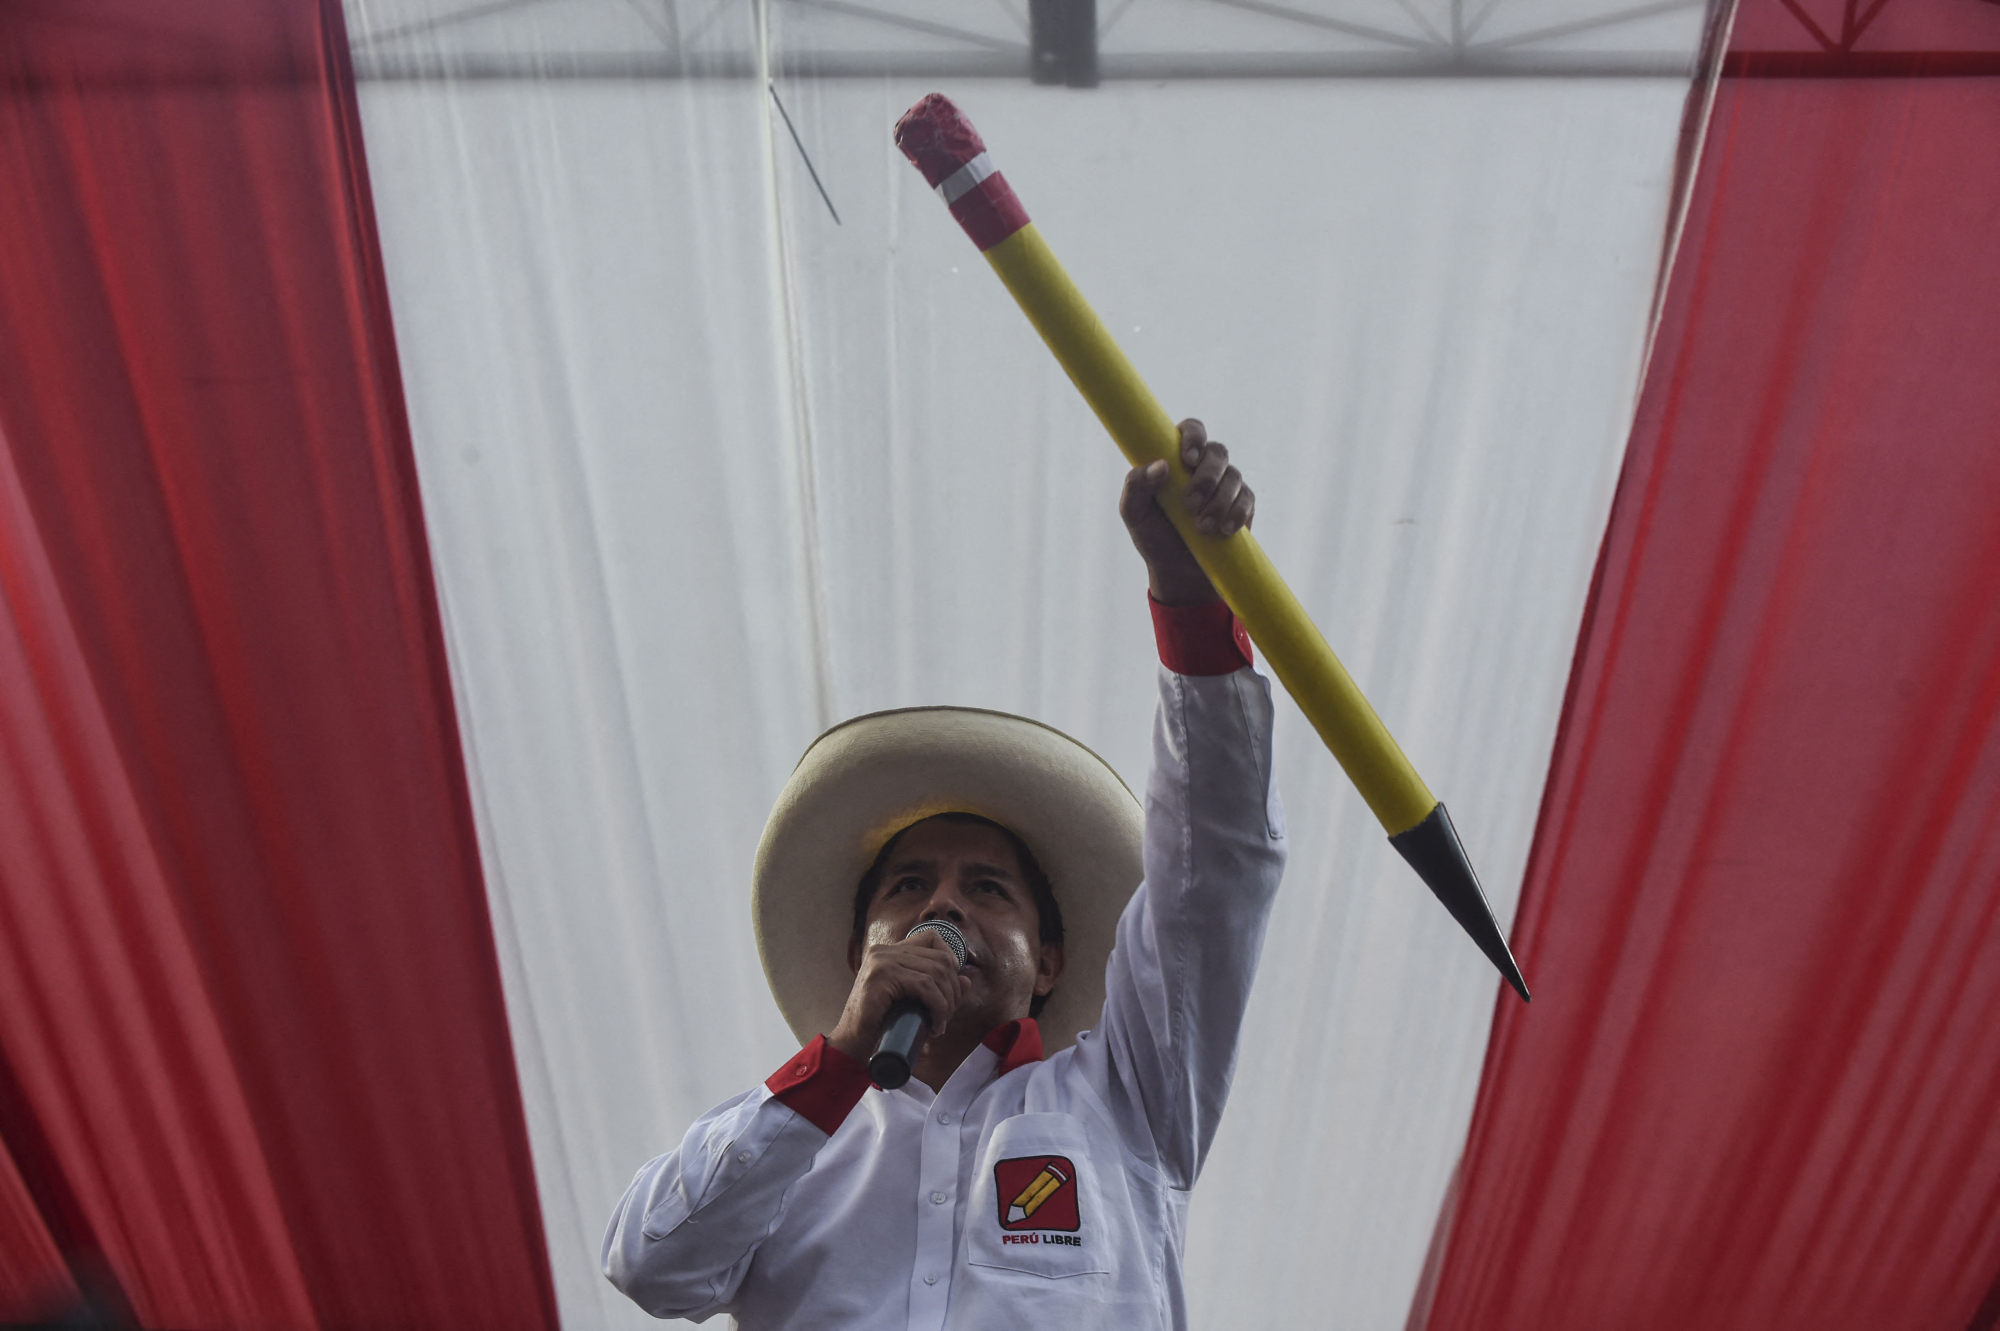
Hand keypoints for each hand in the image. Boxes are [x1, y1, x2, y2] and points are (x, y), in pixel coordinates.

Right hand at [827, 930, 973, 1063]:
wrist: (850, 1044)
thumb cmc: (880, 1024)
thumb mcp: (911, 1001)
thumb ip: (936, 988)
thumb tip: (966, 979)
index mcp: (889, 950)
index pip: (932, 937)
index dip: (952, 958)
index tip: (955, 987)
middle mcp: (884, 951)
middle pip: (940, 958)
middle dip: (953, 989)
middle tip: (948, 1015)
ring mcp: (881, 962)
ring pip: (935, 973)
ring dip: (947, 1003)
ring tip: (941, 1024)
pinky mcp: (881, 978)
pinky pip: (924, 986)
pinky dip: (938, 1007)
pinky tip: (936, 1025)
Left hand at [1118, 418, 1253, 605]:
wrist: (1178, 572)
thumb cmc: (1153, 535)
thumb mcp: (1134, 513)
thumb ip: (1136, 486)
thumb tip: (1160, 465)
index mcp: (1177, 458)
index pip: (1191, 430)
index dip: (1193, 437)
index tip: (1187, 459)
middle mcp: (1204, 466)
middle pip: (1218, 451)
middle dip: (1207, 477)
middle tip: (1190, 504)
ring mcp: (1226, 484)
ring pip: (1234, 476)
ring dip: (1219, 501)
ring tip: (1202, 527)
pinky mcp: (1242, 505)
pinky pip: (1247, 499)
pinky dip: (1236, 513)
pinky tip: (1223, 530)